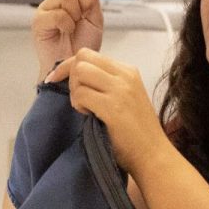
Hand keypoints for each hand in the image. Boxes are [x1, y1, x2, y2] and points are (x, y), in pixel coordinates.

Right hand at [31, 0, 103, 80]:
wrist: (76, 65)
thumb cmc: (84, 44)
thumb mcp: (95, 15)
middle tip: (84, 15)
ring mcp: (46, 7)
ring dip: (76, 12)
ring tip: (74, 26)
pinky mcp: (39, 21)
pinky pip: (58, 13)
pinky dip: (67, 24)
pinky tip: (66, 32)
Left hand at [49, 48, 169, 176]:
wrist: (153, 155)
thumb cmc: (137, 132)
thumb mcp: (126, 97)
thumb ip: (106, 84)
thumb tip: (75, 77)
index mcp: (128, 71)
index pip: (89, 54)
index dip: (68, 65)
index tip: (55, 79)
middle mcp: (125, 75)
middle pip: (82, 57)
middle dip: (70, 76)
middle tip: (77, 98)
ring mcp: (120, 89)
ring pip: (80, 72)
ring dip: (75, 91)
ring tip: (85, 108)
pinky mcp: (113, 107)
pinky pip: (81, 94)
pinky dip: (78, 105)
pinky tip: (89, 116)